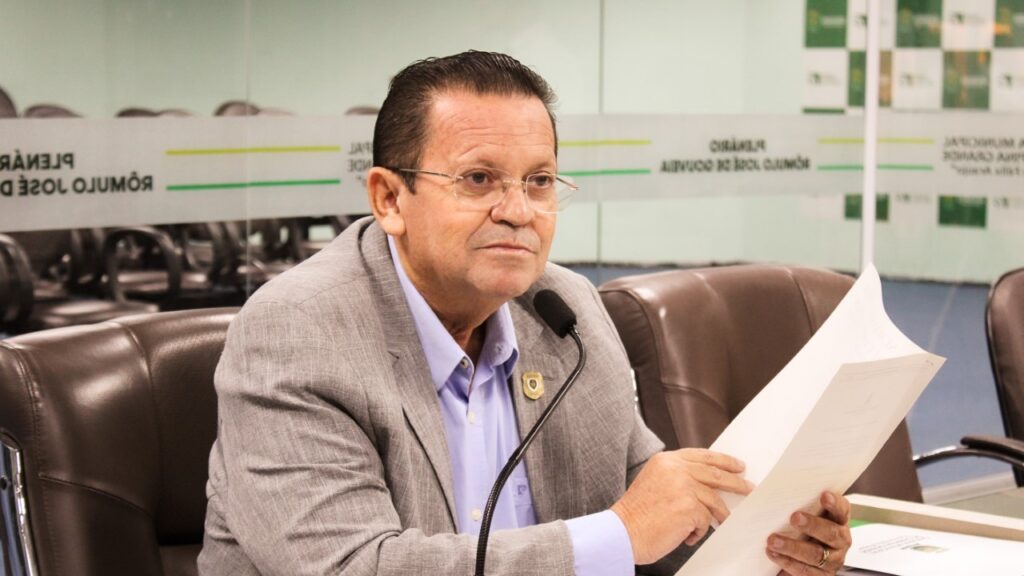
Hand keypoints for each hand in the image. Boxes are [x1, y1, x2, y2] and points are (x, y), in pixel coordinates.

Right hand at [611, 449, 752, 564]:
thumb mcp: (654, 482)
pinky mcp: (689, 507)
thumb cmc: (636, 515)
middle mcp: (675, 469)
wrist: (623, 533)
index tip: (737, 465)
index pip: (702, 455)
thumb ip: (677, 477)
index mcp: (665, 460)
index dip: (723, 460)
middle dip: (735, 482)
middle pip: (715, 473)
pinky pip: (706, 520)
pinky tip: (687, 535)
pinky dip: (699, 530)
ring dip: (720, 514)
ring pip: (714, 500)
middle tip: (748, 488)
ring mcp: (683, 487)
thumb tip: (707, 486)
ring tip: (721, 522)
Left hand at [766, 491, 851, 574]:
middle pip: (831, 533)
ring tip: (773, 540)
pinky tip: (773, 554)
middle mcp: (840, 540)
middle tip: (794, 517)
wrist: (801, 558)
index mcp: (837, 520)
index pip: (841, 509)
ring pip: (816, 554)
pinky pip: (805, 571)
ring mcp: (832, 560)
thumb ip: (798, 505)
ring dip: (793, 547)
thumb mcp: (803, 515)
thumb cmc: (801, 530)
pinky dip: (787, 562)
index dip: (835, 503)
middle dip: (813, 525)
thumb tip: (775, 491)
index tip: (824, 495)